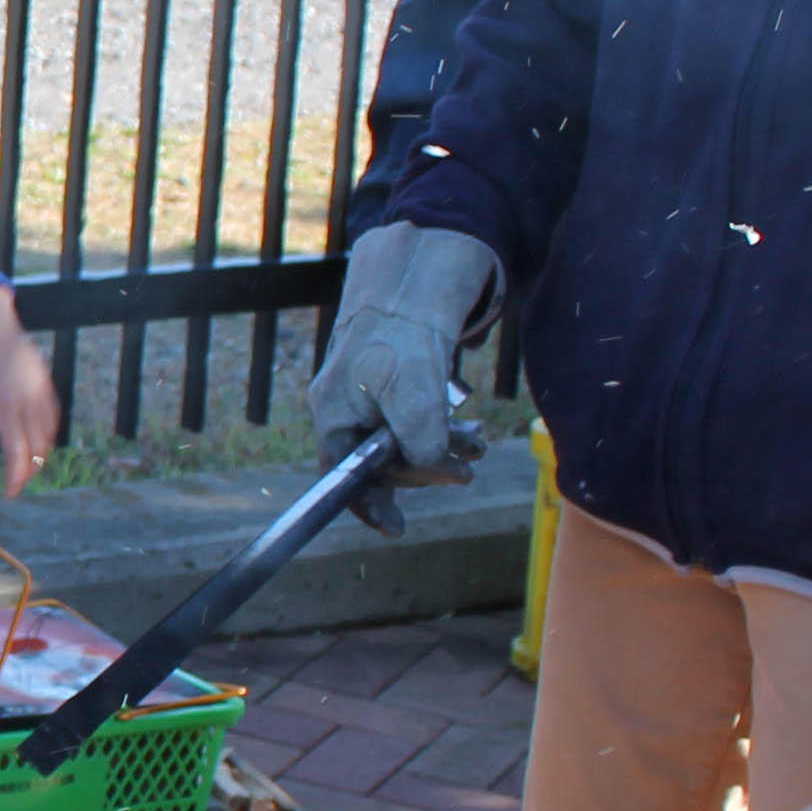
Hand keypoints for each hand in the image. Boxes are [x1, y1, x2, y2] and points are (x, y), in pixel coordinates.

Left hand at [0, 283, 58, 497]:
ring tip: (26, 465)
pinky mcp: (45, 379)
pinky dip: (47, 432)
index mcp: (5, 405)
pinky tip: (37, 439)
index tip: (10, 492)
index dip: (16, 478)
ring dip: (40, 454)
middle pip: (38, 448)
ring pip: (49, 433)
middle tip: (16, 483)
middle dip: (29, 471)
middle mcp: (27, 399)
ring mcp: (39, 388)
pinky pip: (52, 414)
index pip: (18, 454)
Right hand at [305, 221, 501, 535]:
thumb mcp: (413, 389)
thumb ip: (419, 437)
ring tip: (476, 447)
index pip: (343, 476)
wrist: (410, 282)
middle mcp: (347, 413)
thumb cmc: (402, 333)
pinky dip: (444, 433)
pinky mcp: (393, 392)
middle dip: (425, 470)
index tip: (397, 528)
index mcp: (335, 414)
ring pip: (404, 445)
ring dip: (442, 452)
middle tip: (465, 471)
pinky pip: (416, 425)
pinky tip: (471, 433)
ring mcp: (369, 403)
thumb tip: (428, 468)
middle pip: (380, 464)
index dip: (368, 506)